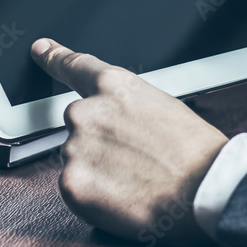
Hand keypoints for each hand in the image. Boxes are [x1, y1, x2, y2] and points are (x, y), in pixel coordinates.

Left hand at [30, 38, 227, 245]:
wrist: (205, 188)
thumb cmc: (196, 151)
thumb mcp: (164, 106)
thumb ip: (127, 105)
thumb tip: (115, 119)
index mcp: (114, 86)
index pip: (75, 67)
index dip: (54, 57)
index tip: (41, 50)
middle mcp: (86, 112)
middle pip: (79, 124)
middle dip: (99, 140)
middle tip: (135, 158)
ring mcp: (75, 148)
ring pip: (78, 158)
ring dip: (98, 169)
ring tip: (136, 179)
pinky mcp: (72, 184)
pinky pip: (76, 188)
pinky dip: (96, 196)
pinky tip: (125, 196)